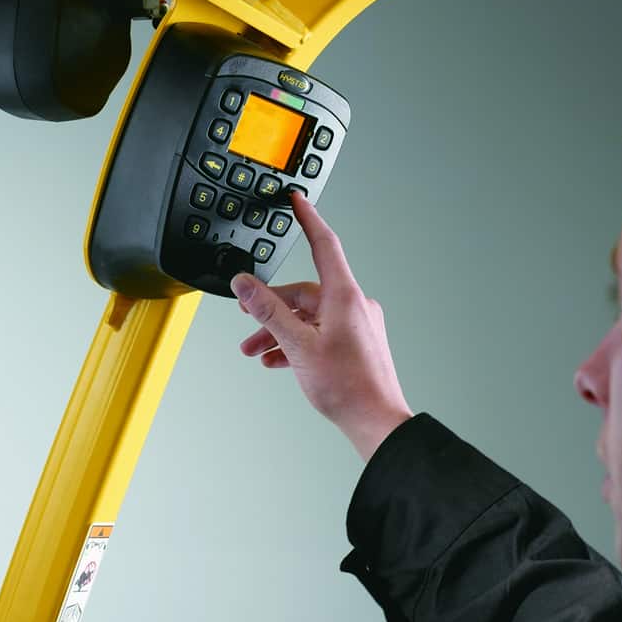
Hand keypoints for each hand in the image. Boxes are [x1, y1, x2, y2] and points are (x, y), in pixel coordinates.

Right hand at [231, 193, 412, 460]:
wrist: (376, 420)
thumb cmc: (347, 386)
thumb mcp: (297, 345)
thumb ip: (268, 312)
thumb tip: (245, 285)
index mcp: (344, 296)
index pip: (324, 244)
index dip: (308, 219)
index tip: (297, 201)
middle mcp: (353, 305)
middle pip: (304, 292)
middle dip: (271, 307)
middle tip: (246, 320)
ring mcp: (356, 325)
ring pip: (309, 316)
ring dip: (280, 330)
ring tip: (256, 351)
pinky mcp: (356, 343)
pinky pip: (320, 332)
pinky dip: (296, 342)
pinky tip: (278, 361)